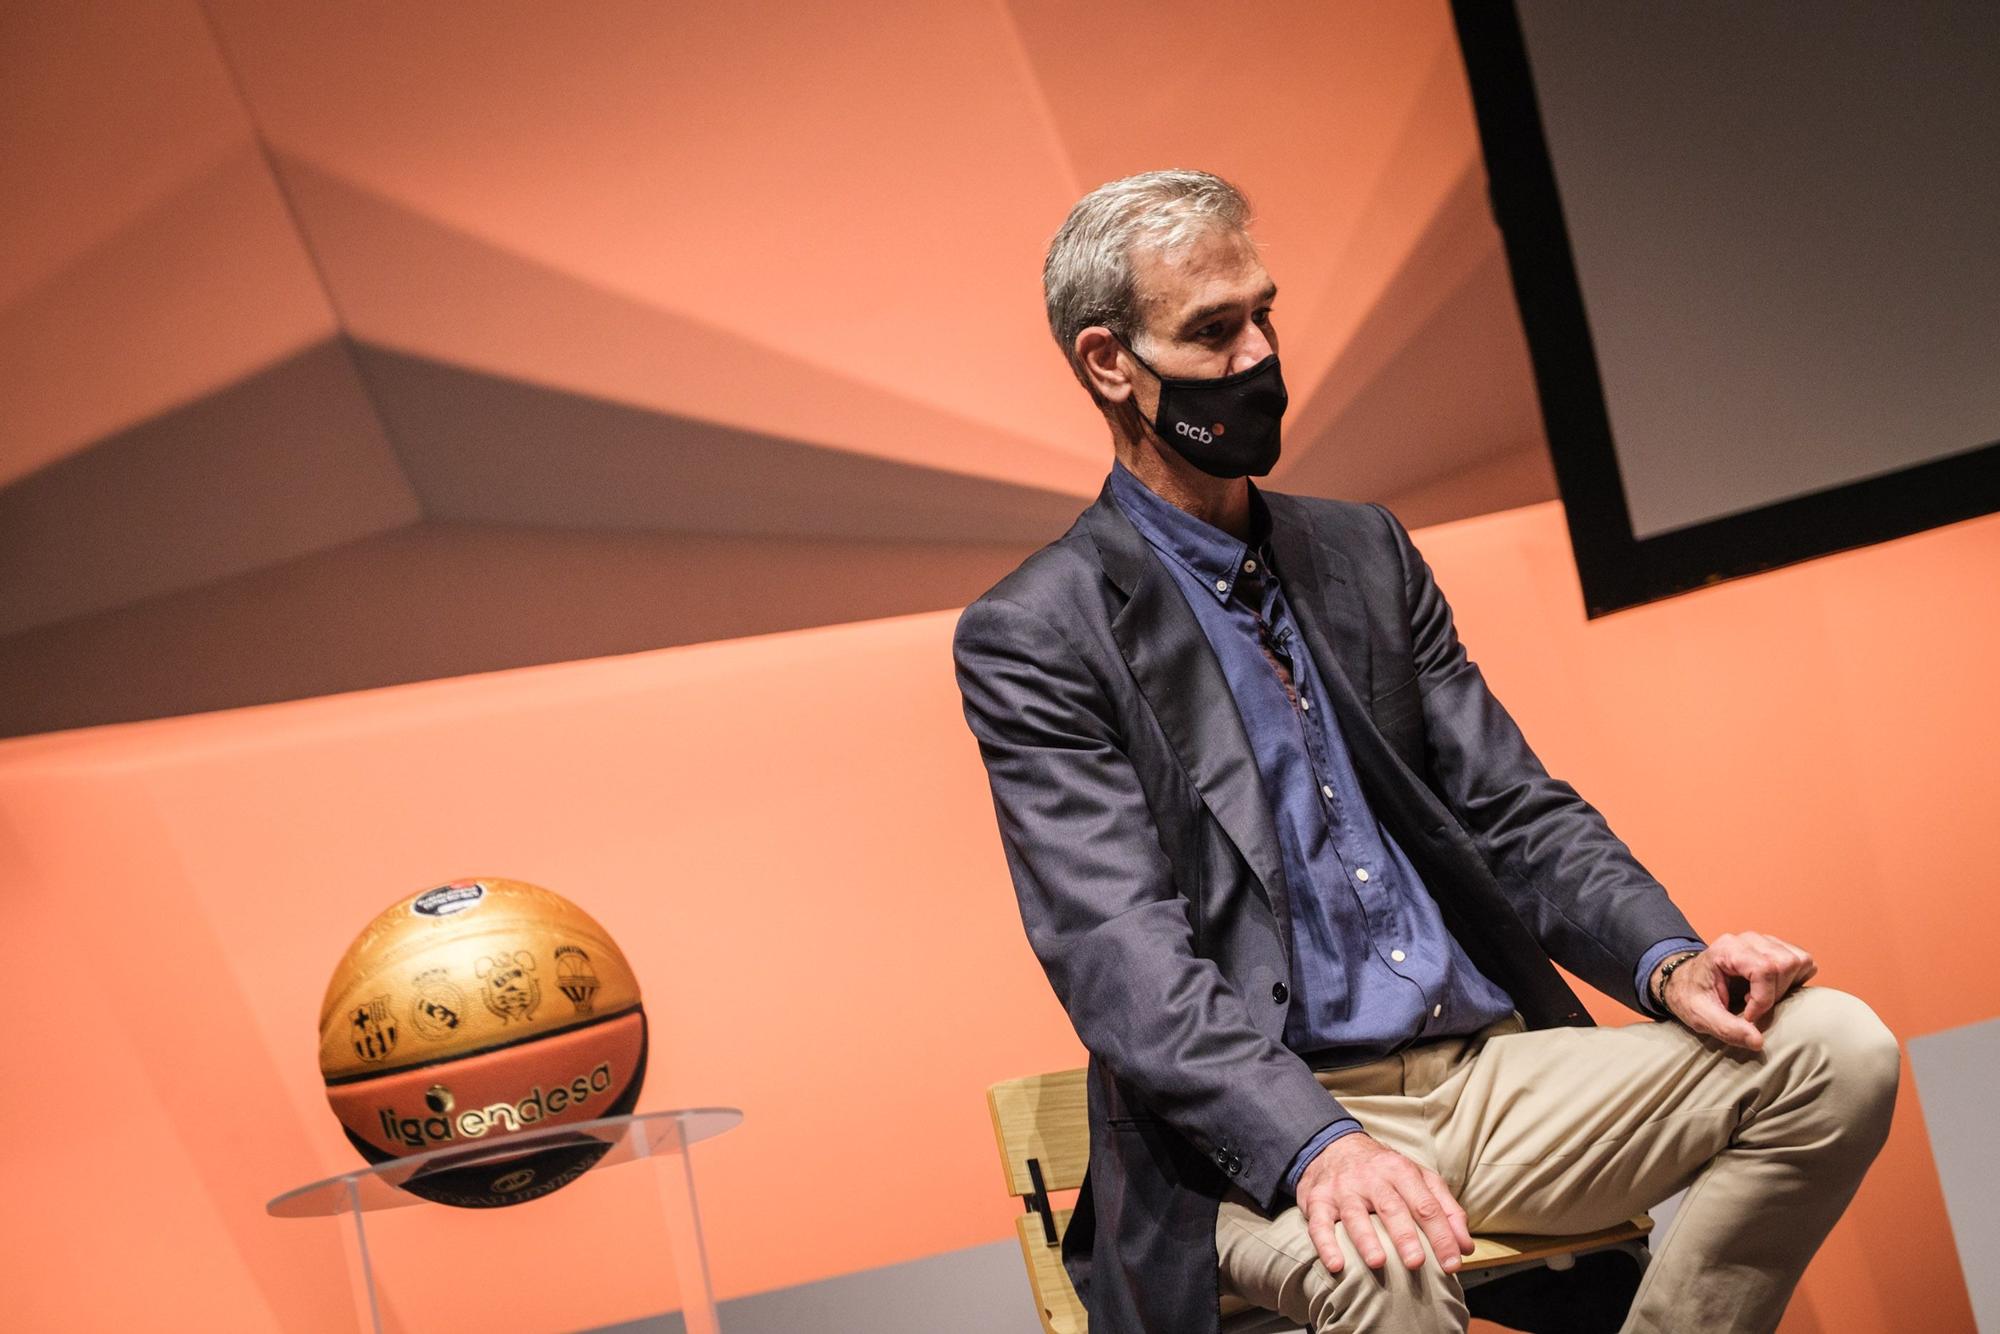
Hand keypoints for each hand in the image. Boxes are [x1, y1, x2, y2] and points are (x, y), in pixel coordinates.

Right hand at [1293, 1132, 1473, 1276]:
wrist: (1333, 1146)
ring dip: (1366, 1239)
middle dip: (1405, 1236)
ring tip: (1378, 1263)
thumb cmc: (1383, 1171)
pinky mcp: (1318, 1199)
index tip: (1452, 1263)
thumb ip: (1445, 1209)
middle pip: (1391, 1207)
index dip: (1441, 1235)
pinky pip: (1319, 1222)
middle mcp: (1371, 1177)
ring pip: (1354, 1214)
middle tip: (1417, 1263)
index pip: (1426, 1205)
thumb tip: (1465, 1247)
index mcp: (1400, 1171)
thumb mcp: (1418, 1178)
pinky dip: (1326, 1244)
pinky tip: (1336, 1264)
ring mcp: (1343, 1188)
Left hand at [1659, 932, 1817, 1049]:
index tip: (1748, 1016)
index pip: (1764, 969)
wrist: (1686, 982)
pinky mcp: (1775, 948)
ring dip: (1787, 986)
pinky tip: (1773, 989)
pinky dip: (1795, 979)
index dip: (1763, 999)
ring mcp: (1763, 941)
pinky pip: (1802, 961)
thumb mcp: (1700, 1017)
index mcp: (1727, 950)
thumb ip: (1727, 1029)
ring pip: (1798, 960)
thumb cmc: (1691, 997)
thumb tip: (1759, 1042)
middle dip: (1776, 994)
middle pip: (1785, 964)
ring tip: (1762, 997)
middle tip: (1754, 1006)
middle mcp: (1748, 940)